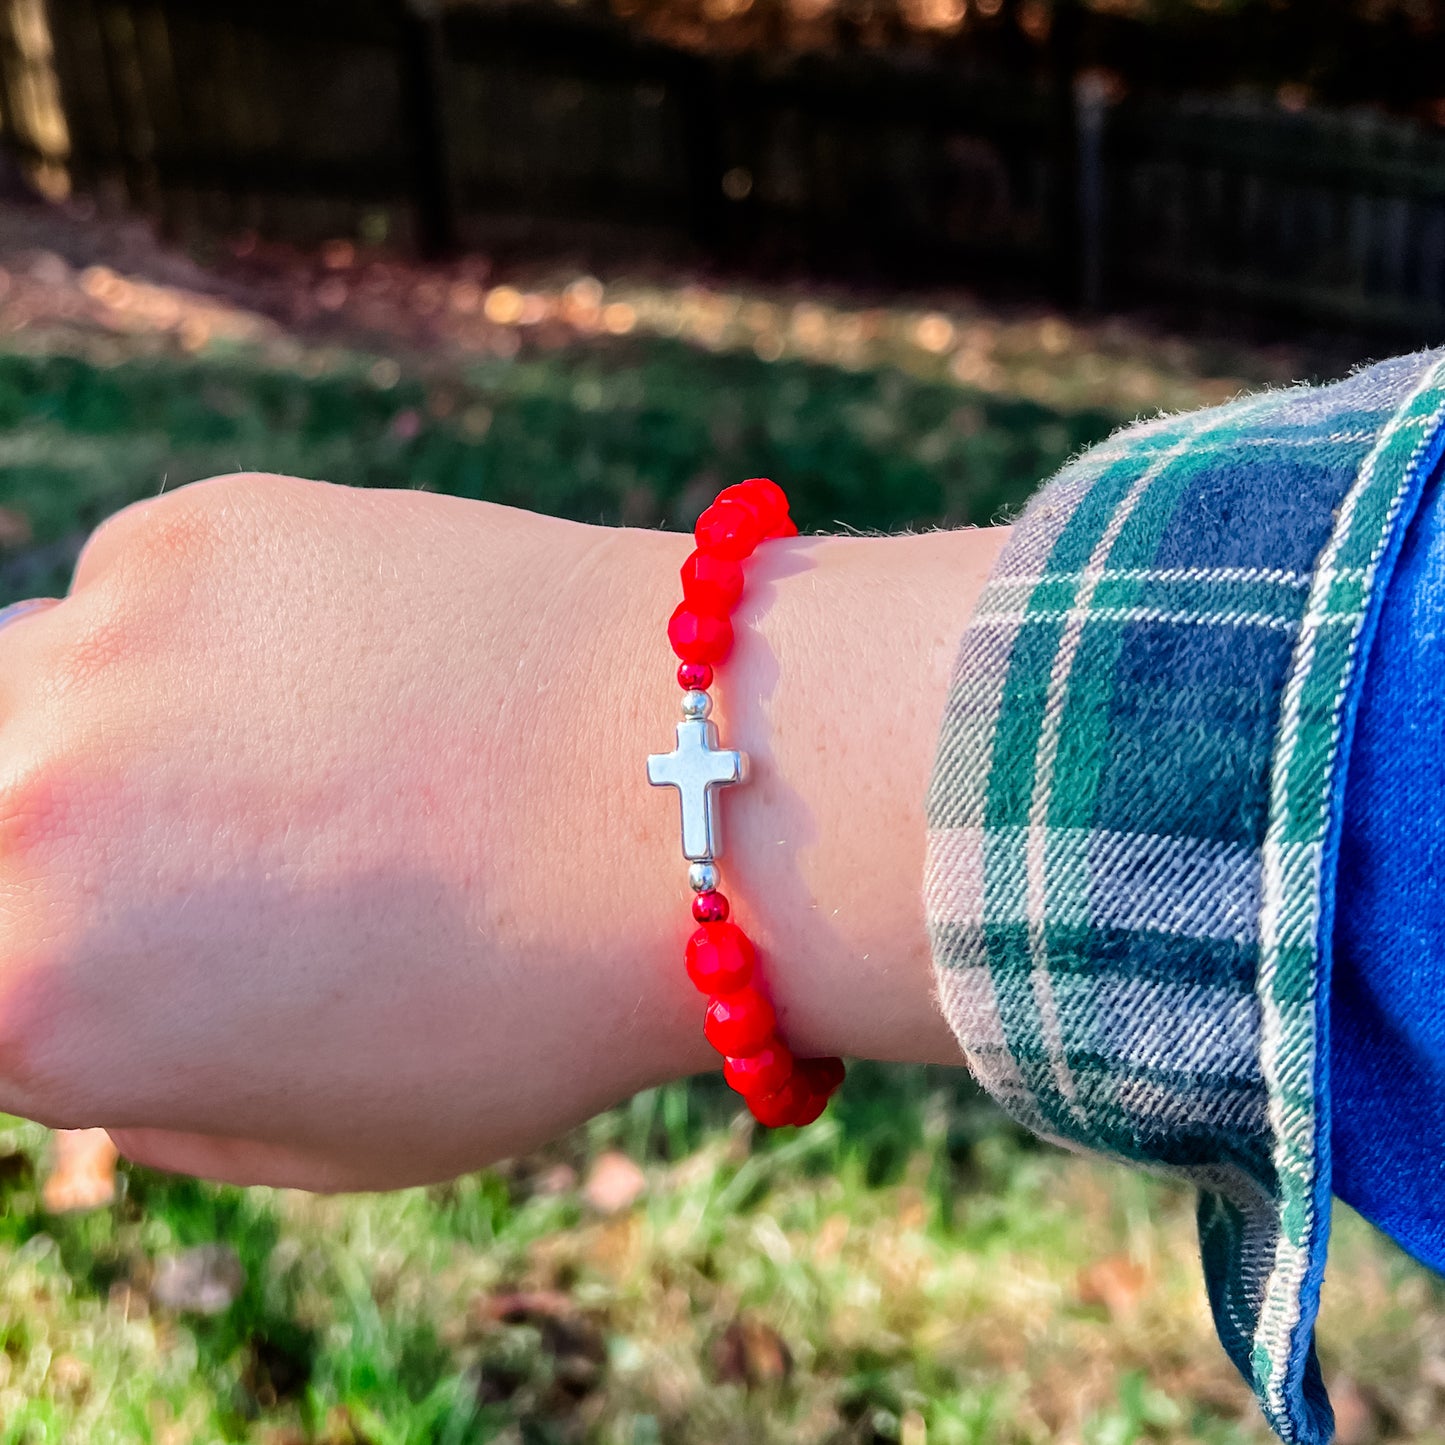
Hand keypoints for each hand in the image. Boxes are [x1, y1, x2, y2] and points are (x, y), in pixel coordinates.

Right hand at [0, 474, 1003, 1189]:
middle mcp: (20, 814)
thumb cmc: (534, 998)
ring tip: (301, 755)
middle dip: (55, 847)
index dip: (58, 964)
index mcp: (32, 1004)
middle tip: (205, 852)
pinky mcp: (196, 529)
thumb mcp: (331, 1136)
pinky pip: (142, 594)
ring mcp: (105, 648)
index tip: (144, 938)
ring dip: (121, 730)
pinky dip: (211, 636)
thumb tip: (84, 1015)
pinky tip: (355, 666)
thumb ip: (149, 1093)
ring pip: (34, 687)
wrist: (693, 788)